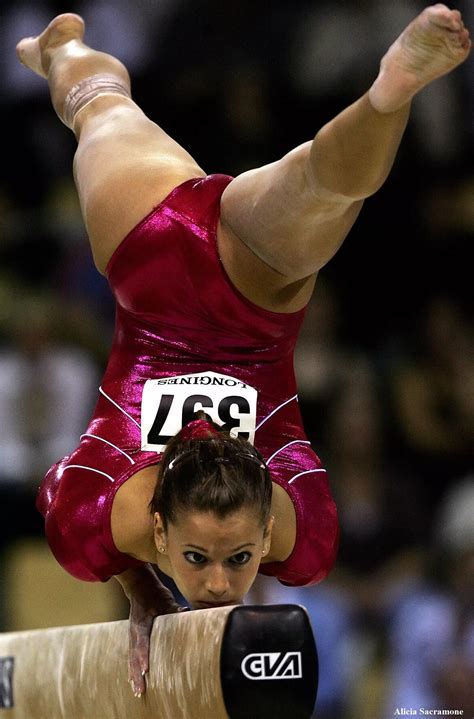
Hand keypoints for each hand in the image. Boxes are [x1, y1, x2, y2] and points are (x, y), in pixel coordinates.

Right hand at [115, 563, 187, 695]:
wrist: (139, 586)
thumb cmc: (154, 593)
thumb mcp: (165, 599)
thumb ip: (173, 609)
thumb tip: (185, 612)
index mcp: (141, 623)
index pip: (142, 643)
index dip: (143, 656)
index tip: (145, 669)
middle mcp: (134, 632)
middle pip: (134, 656)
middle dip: (137, 673)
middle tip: (140, 689)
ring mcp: (132, 635)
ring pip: (131, 659)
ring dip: (134, 674)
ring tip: (137, 690)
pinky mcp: (133, 637)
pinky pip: (131, 656)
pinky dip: (132, 668)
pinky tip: (134, 680)